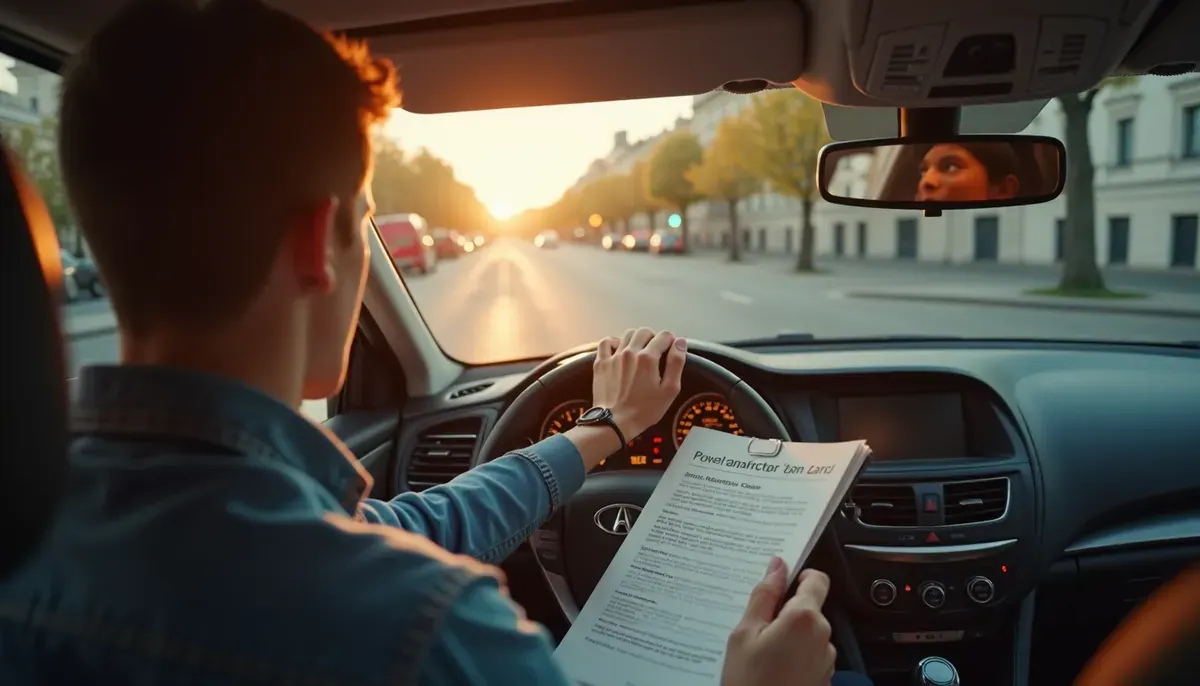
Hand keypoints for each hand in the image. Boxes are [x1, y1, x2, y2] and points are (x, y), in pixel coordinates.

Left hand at [592, 328, 685, 439]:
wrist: (615, 422)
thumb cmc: (644, 410)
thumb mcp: (669, 390)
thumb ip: (677, 363)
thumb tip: (680, 343)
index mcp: (648, 358)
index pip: (664, 336)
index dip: (671, 341)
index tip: (671, 349)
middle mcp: (630, 352)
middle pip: (644, 331)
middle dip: (653, 337)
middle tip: (656, 351)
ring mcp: (614, 356)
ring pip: (627, 334)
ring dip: (636, 338)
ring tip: (640, 351)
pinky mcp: (601, 363)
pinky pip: (606, 342)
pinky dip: (614, 341)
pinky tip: (619, 349)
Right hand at [721, 557, 836, 685]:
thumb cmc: (750, 683)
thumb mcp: (744, 633)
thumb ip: (764, 596)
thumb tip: (777, 566)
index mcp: (804, 619)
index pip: (816, 579)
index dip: (798, 575)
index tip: (779, 583)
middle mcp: (823, 636)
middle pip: (809, 608)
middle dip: (785, 612)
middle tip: (756, 628)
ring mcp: (825, 659)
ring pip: (808, 632)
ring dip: (788, 635)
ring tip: (760, 653)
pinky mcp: (823, 676)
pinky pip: (809, 653)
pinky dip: (793, 654)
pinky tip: (771, 667)